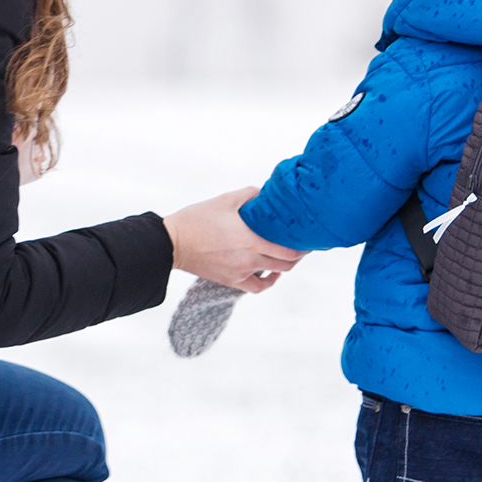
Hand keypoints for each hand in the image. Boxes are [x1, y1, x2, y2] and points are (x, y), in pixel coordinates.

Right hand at [162, 187, 305, 293]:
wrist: (172, 242)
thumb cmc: (197, 220)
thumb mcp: (225, 200)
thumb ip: (250, 195)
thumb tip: (265, 194)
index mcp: (252, 240)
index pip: (289, 249)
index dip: (304, 245)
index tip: (309, 236)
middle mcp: (250, 260)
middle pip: (287, 263)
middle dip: (298, 254)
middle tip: (302, 243)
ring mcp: (241, 272)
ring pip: (275, 274)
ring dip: (285, 266)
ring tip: (289, 255)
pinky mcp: (231, 280)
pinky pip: (257, 287)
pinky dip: (268, 281)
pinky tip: (271, 273)